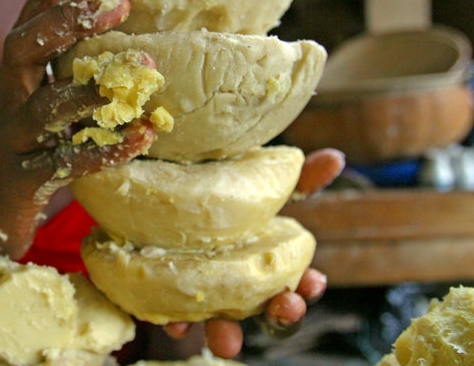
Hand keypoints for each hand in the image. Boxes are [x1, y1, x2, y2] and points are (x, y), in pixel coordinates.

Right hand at [0, 0, 155, 262]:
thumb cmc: (21, 158)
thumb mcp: (34, 111)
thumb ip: (56, 77)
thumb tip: (87, 43)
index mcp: (14, 87)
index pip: (22, 32)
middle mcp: (9, 108)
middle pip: (20, 53)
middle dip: (64, 24)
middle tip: (117, 4)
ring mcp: (15, 145)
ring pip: (45, 108)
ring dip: (92, 86)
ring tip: (141, 65)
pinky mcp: (26, 183)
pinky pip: (67, 162)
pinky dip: (107, 148)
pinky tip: (143, 135)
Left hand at [163, 148, 344, 357]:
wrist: (160, 201)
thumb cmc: (221, 196)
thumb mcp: (257, 182)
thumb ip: (298, 177)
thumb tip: (336, 157)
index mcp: (266, 262)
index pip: (297, 282)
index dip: (308, 286)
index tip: (314, 282)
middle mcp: (241, 285)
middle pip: (267, 311)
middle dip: (281, 314)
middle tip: (287, 307)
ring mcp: (207, 296)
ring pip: (223, 326)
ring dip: (227, 334)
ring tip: (227, 338)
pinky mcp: (170, 300)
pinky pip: (175, 319)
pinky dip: (176, 323)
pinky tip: (175, 323)